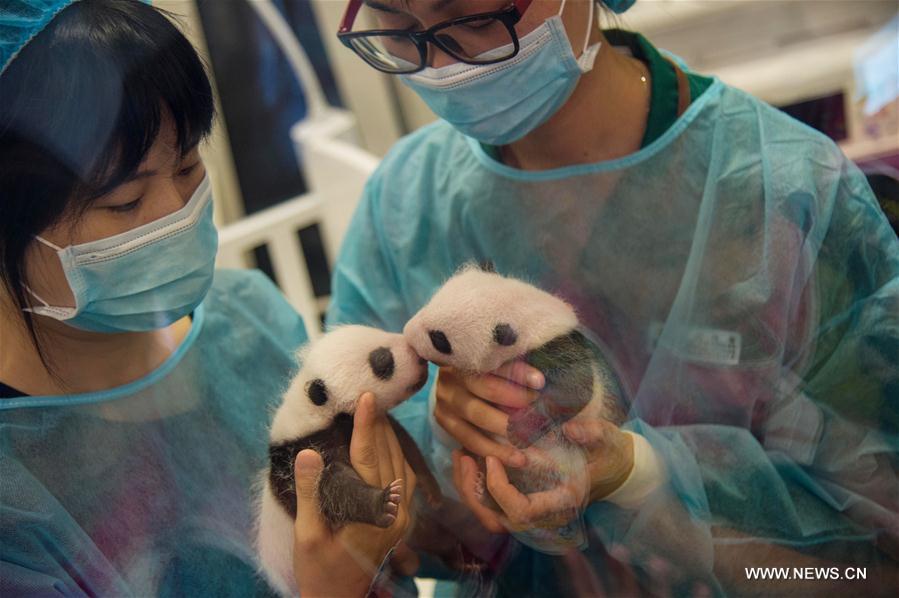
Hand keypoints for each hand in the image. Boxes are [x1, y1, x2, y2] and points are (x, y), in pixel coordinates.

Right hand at [292, 393, 416, 597]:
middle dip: (379, 423)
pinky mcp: (400, 519)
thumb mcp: (308, 534)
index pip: (371, 458)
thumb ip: (311, 492)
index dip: (367, 425)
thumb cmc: (319, 570)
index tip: (366, 396)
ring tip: (375, 410)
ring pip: (401, 463)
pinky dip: (395, 453)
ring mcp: (402, 516)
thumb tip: (308, 453)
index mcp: (374, 514)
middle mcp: (395, 513)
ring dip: (389, 436)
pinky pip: (403, 477)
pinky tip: (386, 441)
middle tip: (368, 392)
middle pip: (389, 455)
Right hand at [434, 360, 544, 467]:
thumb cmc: (483, 373)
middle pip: (488, 388)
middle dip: (518, 401)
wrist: (452, 385)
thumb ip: (513, 369)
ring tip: (533, 441)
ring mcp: (446, 399)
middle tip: (542, 414)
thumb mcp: (494, 365)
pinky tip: (516, 458)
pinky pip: (470, 440)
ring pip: (479, 417)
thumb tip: (543, 379)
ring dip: (509, 431)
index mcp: (469, 356)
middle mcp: (454, 376)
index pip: (496, 362)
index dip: (518, 372)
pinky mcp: (443, 420)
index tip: (540, 382)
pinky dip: (494, 450)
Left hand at [451, 419, 633, 533]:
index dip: (499, 488)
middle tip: (464, 456)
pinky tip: (469, 458)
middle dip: (473, 492)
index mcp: (564, 502)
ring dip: (469, 490)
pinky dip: (475, 487)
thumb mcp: (607, 438)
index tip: (491, 458)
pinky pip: (492, 507)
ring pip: (490, 517)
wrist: (616, 467)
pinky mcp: (525, 504)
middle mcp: (546, 516)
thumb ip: (592, 433)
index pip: (521, 510)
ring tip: (460, 455)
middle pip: (497, 520)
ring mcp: (534, 515)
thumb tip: (572, 430)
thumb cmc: (610, 452)